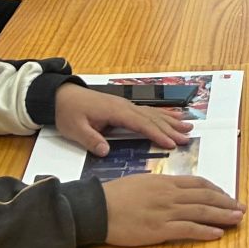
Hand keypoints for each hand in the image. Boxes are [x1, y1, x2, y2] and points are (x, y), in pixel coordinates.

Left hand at [52, 84, 191, 154]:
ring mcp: (126, 105)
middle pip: (152, 118)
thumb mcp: (75, 129)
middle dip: (171, 128)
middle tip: (187, 137)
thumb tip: (105, 151)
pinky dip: (162, 113)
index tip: (171, 143)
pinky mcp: (124, 107)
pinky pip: (147, 110)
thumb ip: (91, 140)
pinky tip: (173, 115)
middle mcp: (125, 106)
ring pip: (153, 113)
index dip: (157, 134)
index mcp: (115, 111)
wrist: (61, 97)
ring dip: (171, 120)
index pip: (141, 124)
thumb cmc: (68, 112)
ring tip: (188, 126)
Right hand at [103, 174, 245, 245]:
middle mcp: (170, 195)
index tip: (227, 196)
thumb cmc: (115, 195)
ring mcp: (166, 212)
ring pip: (202, 212)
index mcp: (166, 182)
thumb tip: (172, 191)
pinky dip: (205, 231)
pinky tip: (218, 234)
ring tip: (238, 219)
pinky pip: (188, 229)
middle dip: (226, 202)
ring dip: (223, 215)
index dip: (216, 190)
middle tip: (242, 208)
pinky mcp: (160, 230)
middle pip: (205, 197)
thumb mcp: (141, 183)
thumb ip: (160, 187)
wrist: (98, 208)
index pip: (199, 184)